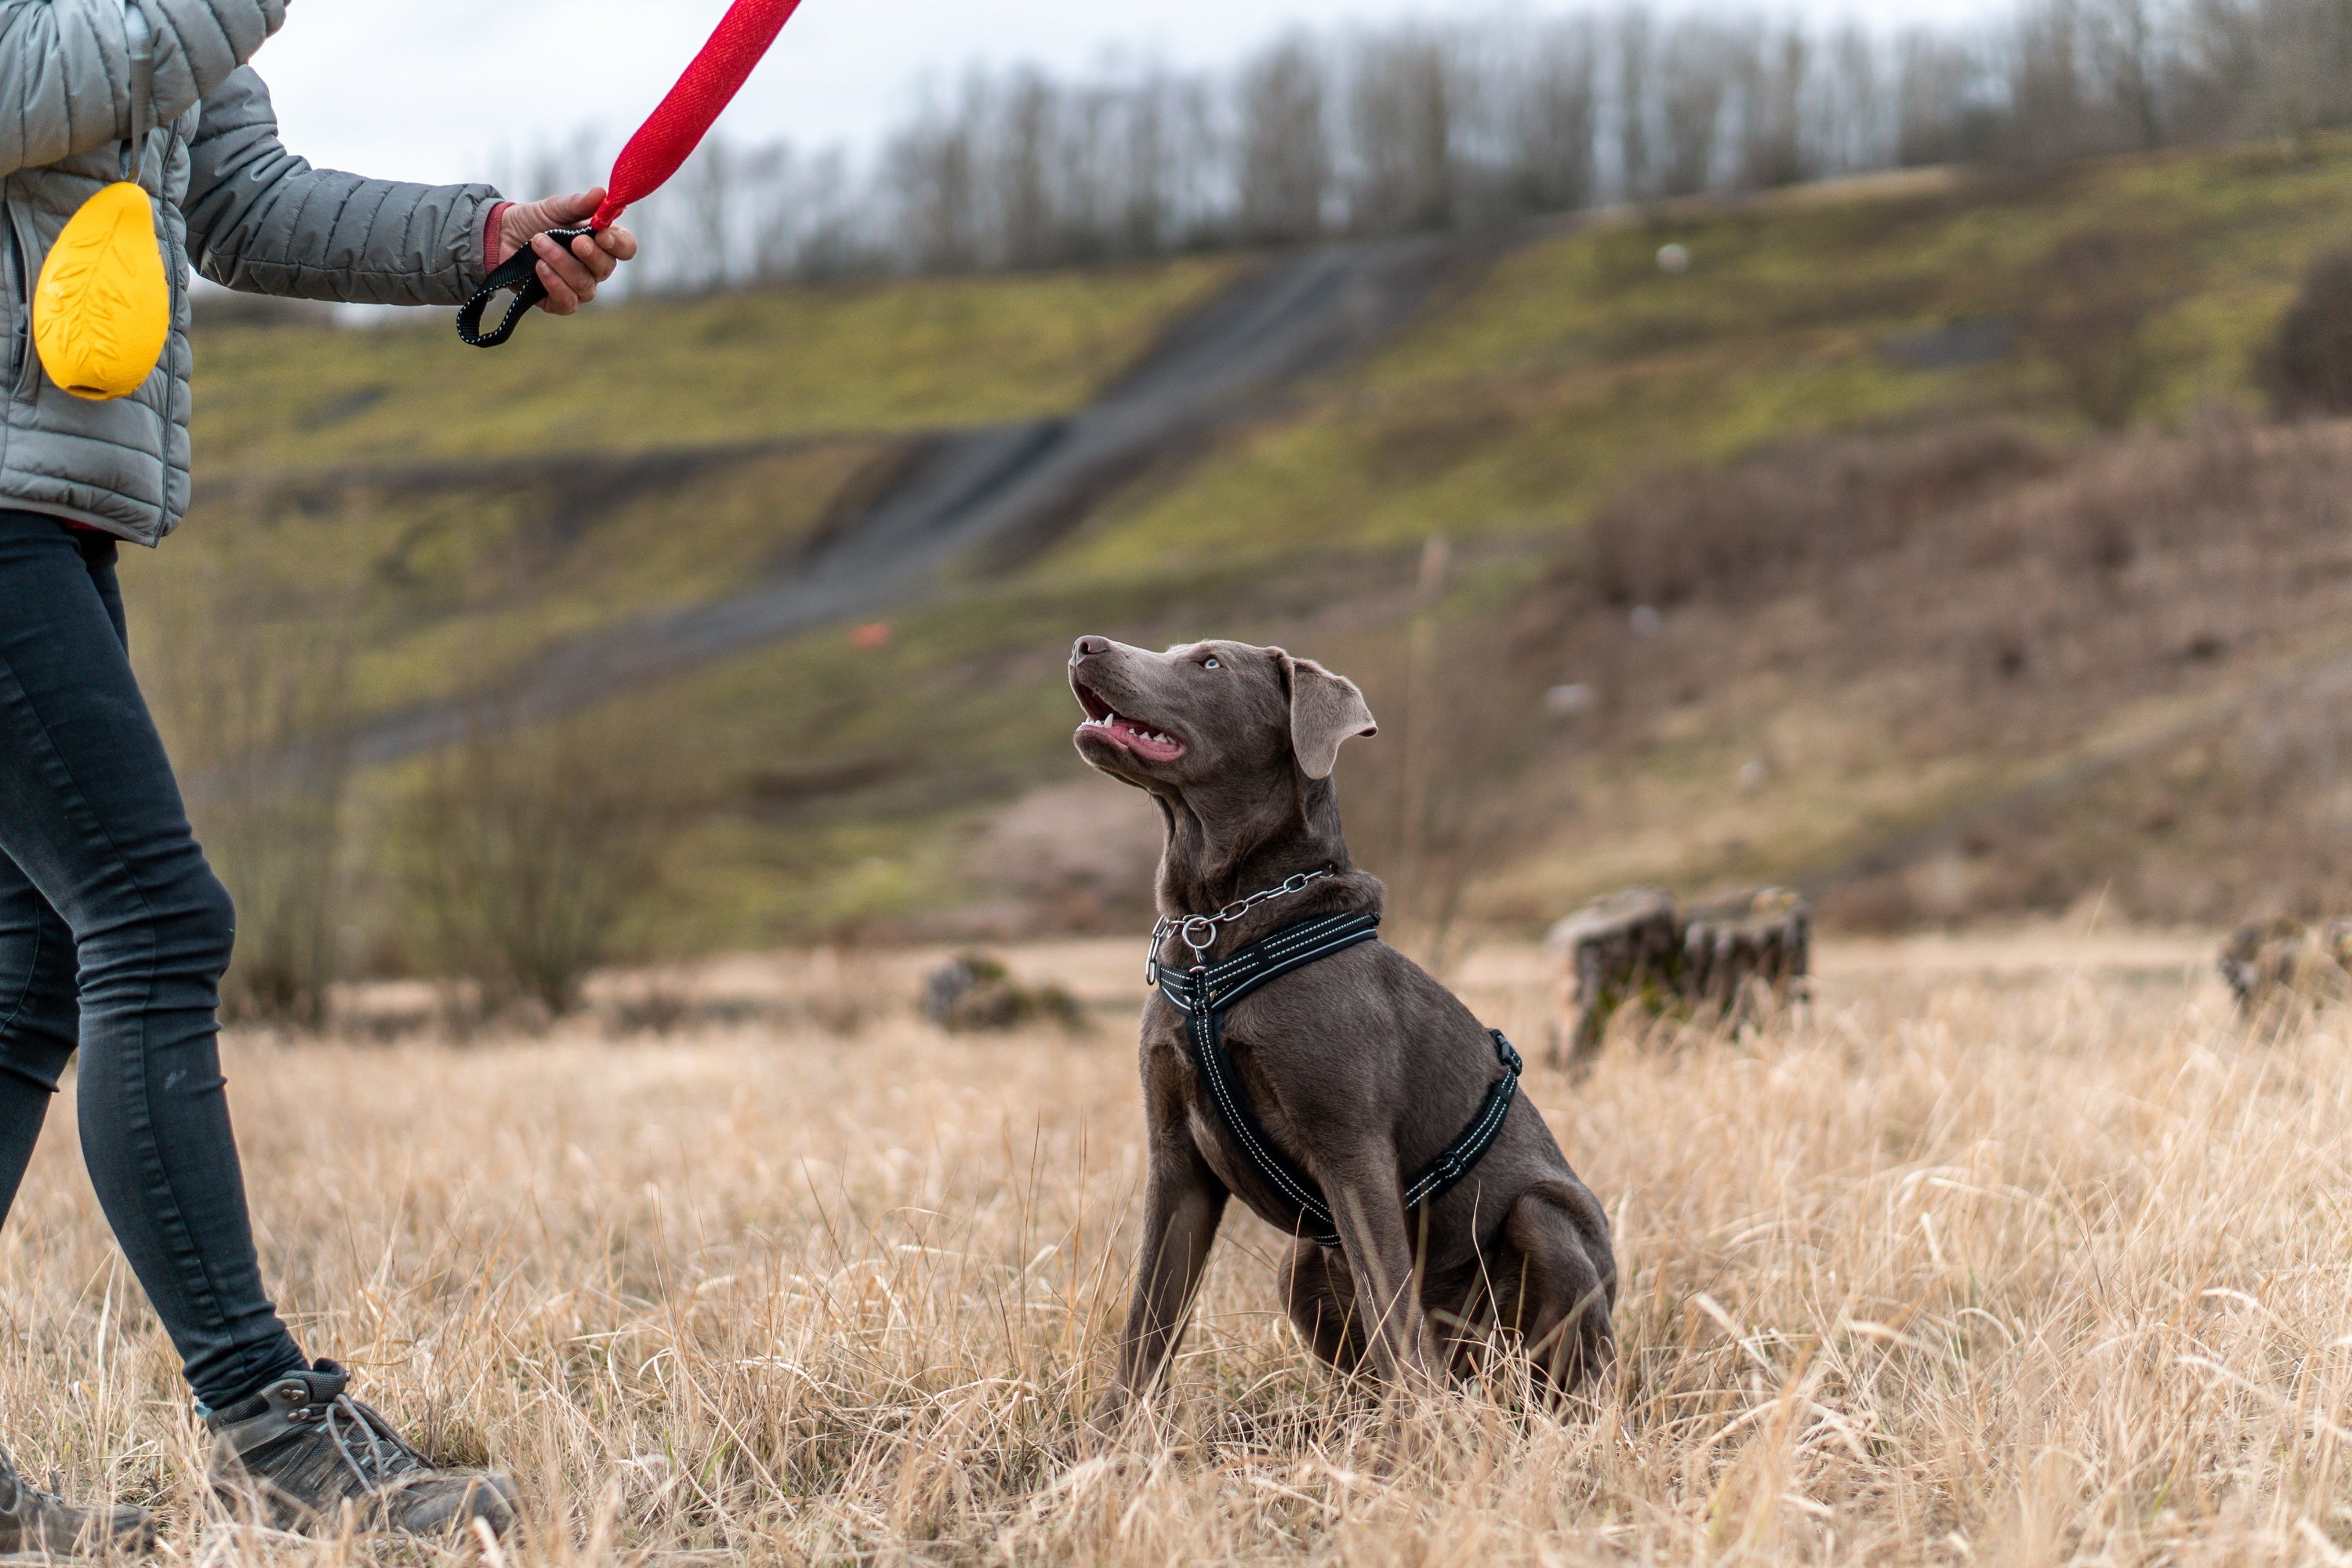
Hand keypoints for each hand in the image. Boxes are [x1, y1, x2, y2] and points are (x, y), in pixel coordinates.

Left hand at [494, 188, 638, 314]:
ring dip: (561, 263)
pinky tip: (539, 268)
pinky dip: (554, 283)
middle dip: (590, 254)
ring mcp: (579, 287)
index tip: (603, 233)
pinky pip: (567, 301)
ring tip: (538, 243)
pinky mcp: (560, 302)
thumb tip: (602, 193)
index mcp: (601, 242)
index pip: (626, 248)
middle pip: (607, 268)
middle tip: (574, 241)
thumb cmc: (533, 221)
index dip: (619, 244)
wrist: (501, 236)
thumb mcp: (555, 207)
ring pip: (584, 284)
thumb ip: (579, 204)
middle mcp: (595, 268)